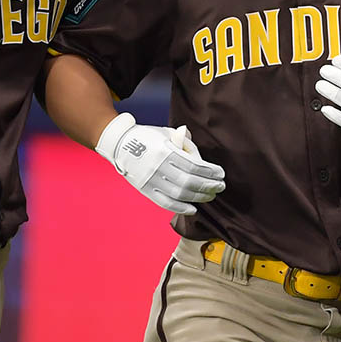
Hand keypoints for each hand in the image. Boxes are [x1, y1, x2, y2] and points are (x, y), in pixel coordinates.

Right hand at [96, 112, 225, 213]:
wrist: (119, 144)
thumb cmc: (147, 136)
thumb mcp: (166, 133)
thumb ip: (184, 142)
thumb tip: (201, 158)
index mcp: (165, 150)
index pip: (194, 165)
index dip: (210, 172)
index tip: (220, 174)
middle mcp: (158, 167)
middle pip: (189, 181)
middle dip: (208, 186)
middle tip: (220, 186)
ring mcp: (151, 180)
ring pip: (180, 194)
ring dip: (198, 197)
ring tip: (210, 196)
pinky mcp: (145, 189)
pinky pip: (165, 203)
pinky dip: (180, 208)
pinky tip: (193, 208)